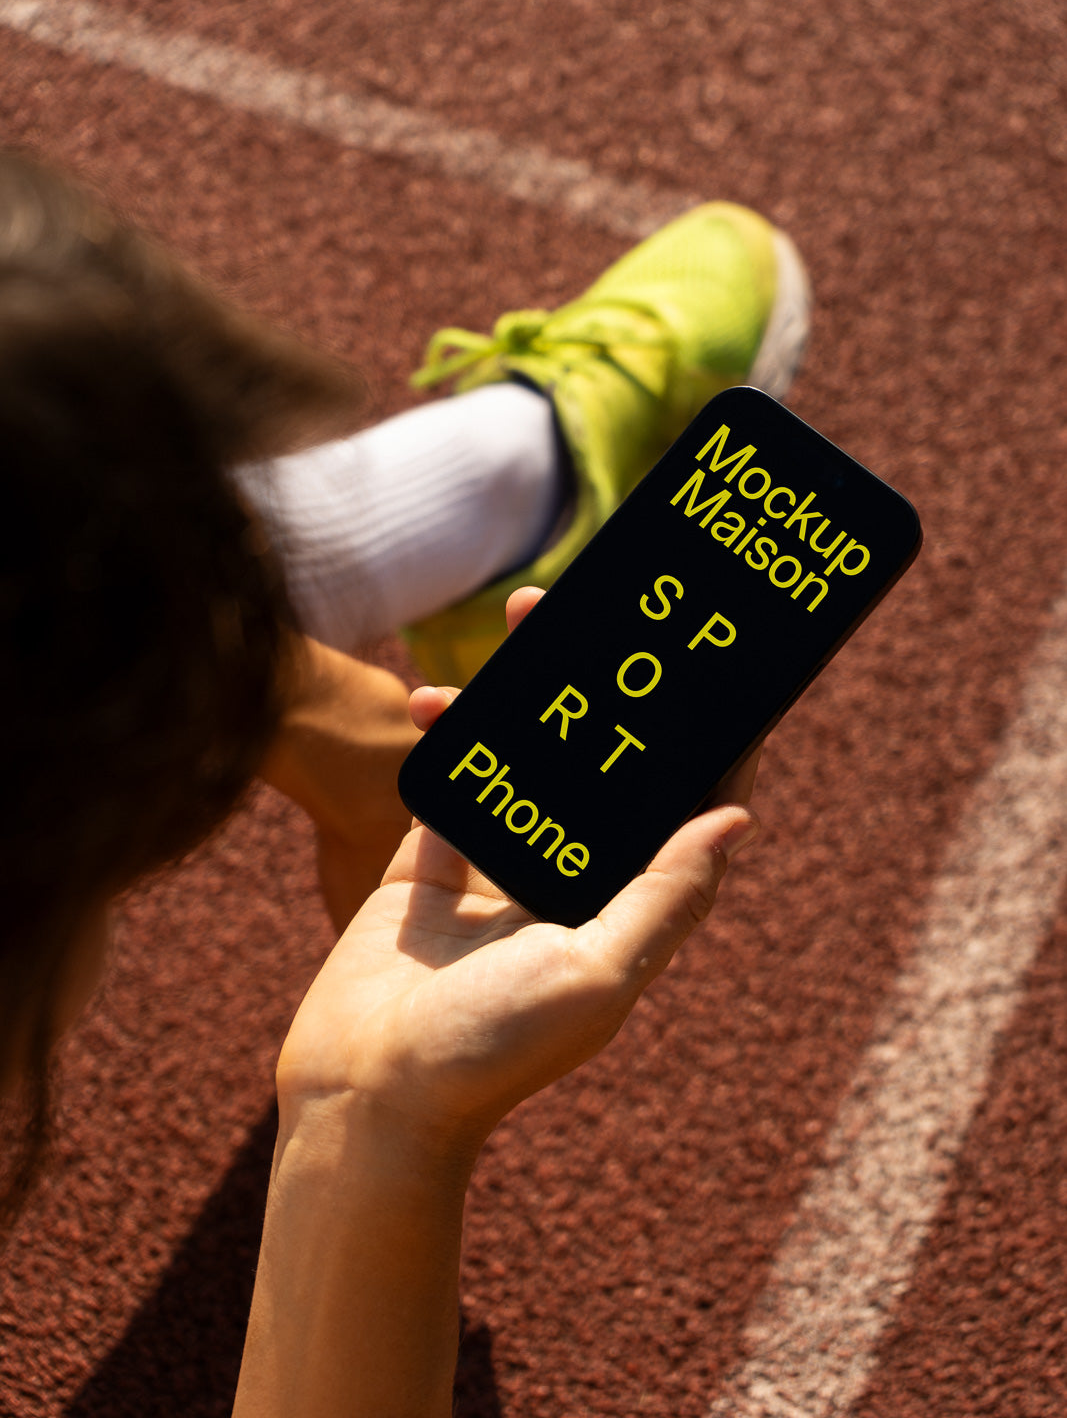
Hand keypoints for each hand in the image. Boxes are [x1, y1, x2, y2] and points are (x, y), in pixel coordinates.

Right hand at [276, 589, 760, 1156]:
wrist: (368, 1092)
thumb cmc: (492, 1050)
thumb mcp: (598, 973)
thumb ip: (667, 894)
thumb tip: (737, 817)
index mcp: (626, 905)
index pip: (687, 805)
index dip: (711, 740)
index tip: (724, 665)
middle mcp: (572, 878)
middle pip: (608, 760)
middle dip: (613, 686)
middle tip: (609, 612)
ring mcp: (502, 863)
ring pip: (531, 752)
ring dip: (528, 688)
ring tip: (522, 618)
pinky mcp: (433, 857)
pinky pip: (454, 773)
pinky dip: (450, 730)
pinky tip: (439, 699)